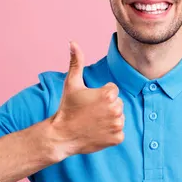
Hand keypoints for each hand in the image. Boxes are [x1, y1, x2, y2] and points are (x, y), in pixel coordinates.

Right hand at [49, 41, 124, 158]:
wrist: (62, 136)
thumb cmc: (67, 108)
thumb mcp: (71, 84)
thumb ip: (76, 62)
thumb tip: (72, 42)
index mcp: (108, 94)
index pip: (112, 90)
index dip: (100, 95)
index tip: (88, 102)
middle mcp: (116, 109)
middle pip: (117, 103)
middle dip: (106, 106)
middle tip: (90, 112)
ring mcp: (117, 125)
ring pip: (119, 117)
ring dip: (109, 119)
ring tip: (93, 122)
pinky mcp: (118, 138)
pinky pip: (119, 132)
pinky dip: (110, 133)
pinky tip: (97, 132)